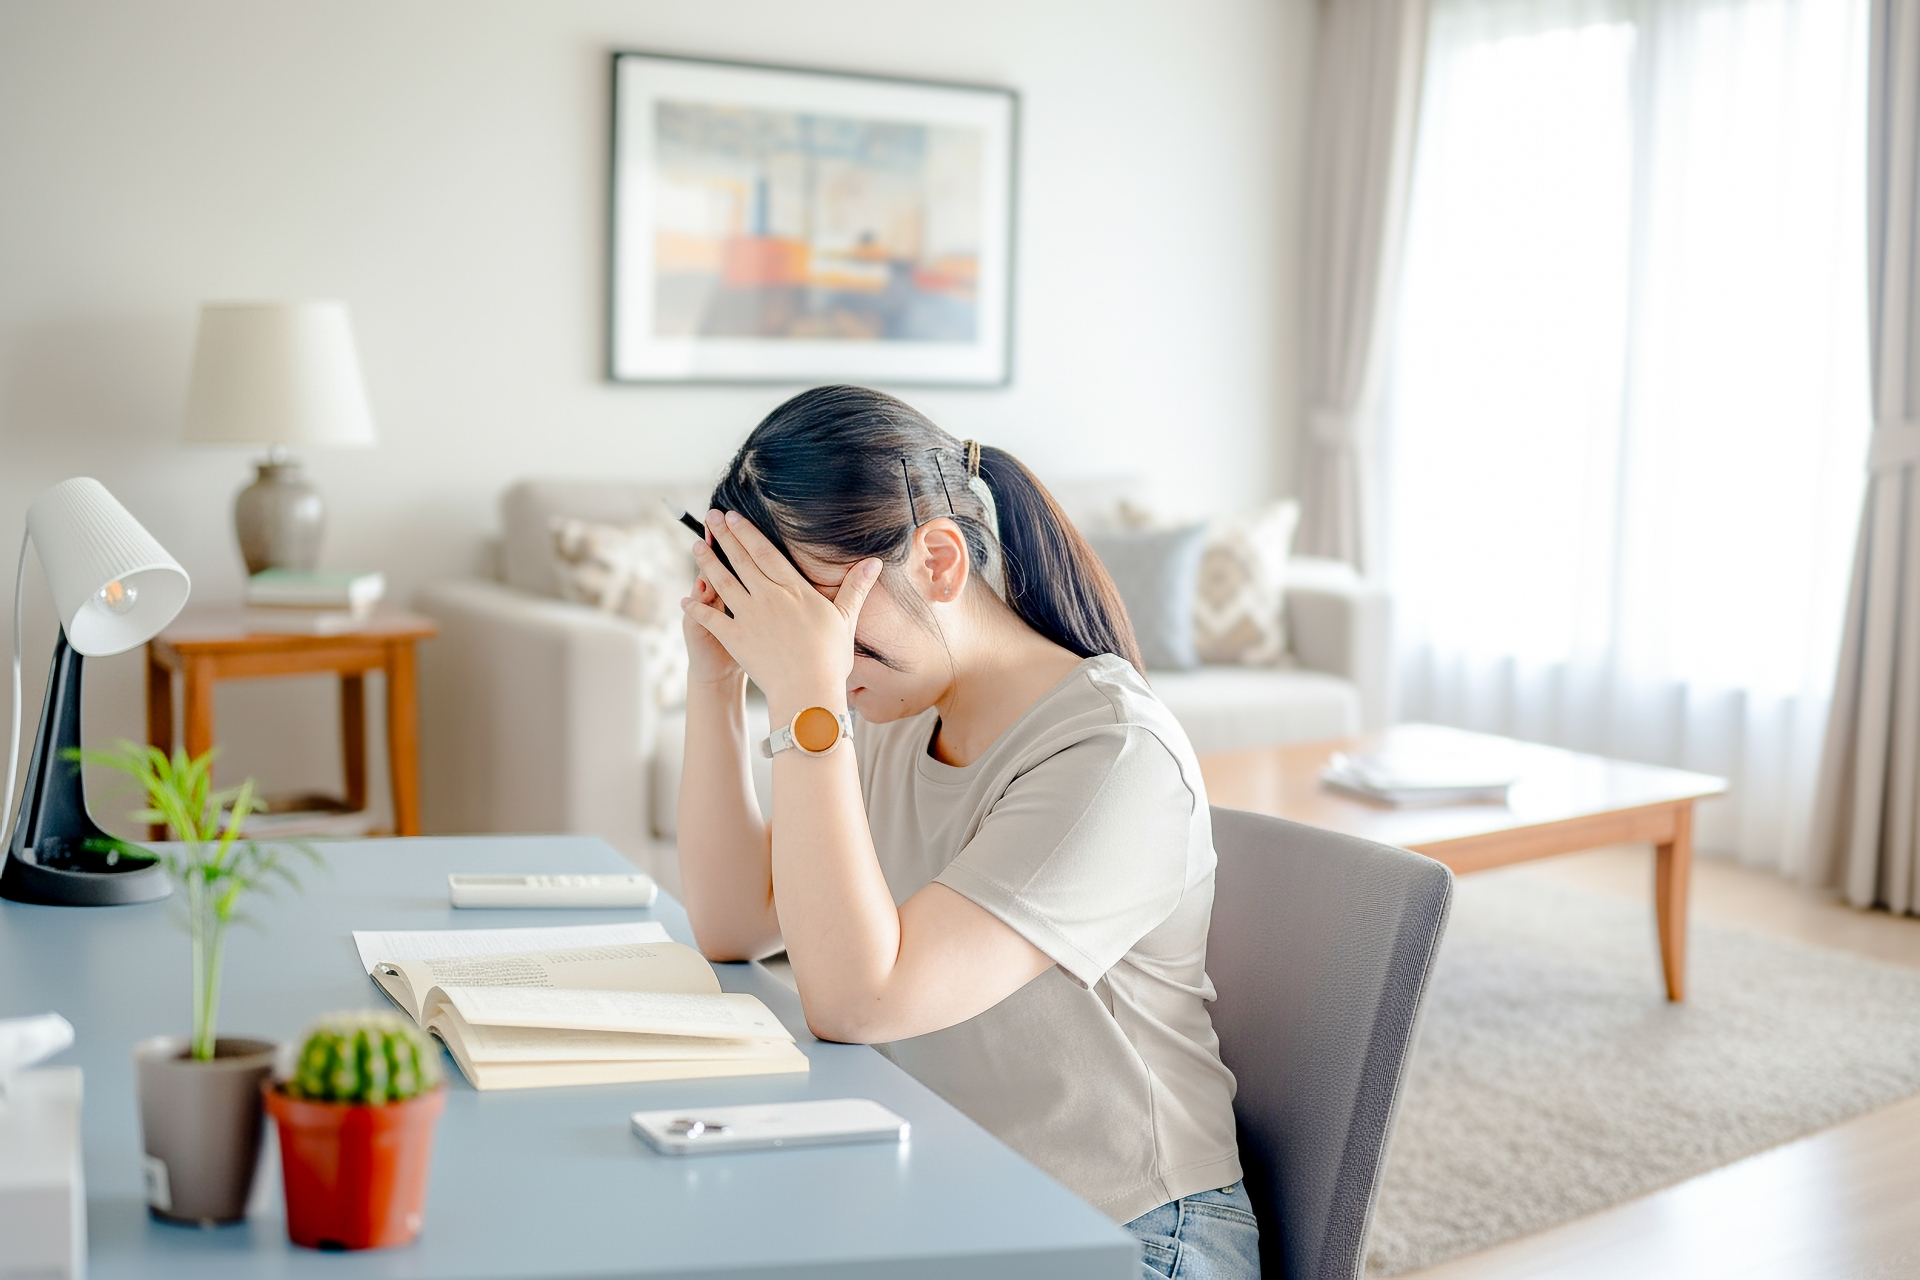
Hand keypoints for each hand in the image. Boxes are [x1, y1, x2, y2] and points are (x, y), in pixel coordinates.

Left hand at [681, 510, 882, 715]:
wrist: (808, 690)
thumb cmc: (830, 657)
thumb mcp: (846, 618)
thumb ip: (856, 587)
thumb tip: (875, 562)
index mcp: (793, 589)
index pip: (765, 552)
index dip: (747, 533)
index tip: (733, 516)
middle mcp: (767, 597)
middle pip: (741, 560)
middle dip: (724, 537)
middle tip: (709, 517)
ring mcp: (748, 616)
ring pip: (722, 582)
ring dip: (707, 563)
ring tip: (696, 545)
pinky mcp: (735, 638)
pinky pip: (711, 619)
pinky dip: (697, 608)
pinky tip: (686, 598)